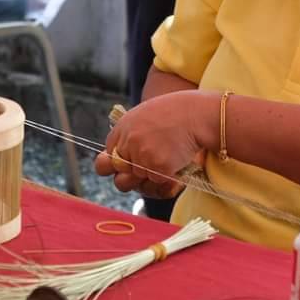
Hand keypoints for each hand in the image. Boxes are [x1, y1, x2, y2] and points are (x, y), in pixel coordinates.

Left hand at [93, 90, 215, 198]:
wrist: (196, 114)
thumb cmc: (174, 113)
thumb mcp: (142, 117)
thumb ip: (128, 137)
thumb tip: (118, 164)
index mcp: (120, 132)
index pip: (103, 165)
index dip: (117, 170)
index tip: (130, 167)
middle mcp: (127, 146)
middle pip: (120, 182)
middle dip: (134, 183)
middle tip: (150, 172)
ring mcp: (142, 158)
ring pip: (142, 186)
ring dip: (154, 180)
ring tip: (168, 163)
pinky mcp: (158, 168)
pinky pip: (160, 185)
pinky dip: (170, 180)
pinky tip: (178, 165)